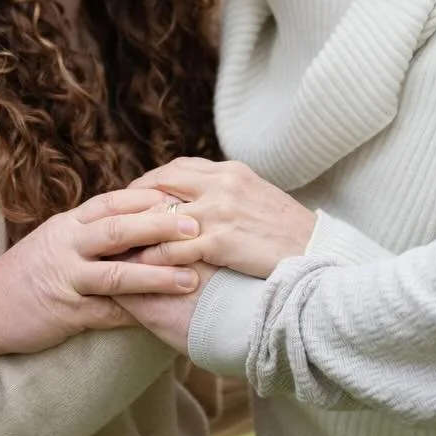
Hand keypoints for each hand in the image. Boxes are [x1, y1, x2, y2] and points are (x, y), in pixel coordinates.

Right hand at [0, 188, 201, 366]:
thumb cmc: (23, 274)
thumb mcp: (53, 242)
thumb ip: (89, 232)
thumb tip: (136, 222)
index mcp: (66, 225)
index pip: (111, 202)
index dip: (147, 198)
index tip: (182, 195)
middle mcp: (66, 246)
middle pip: (118, 229)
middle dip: (160, 226)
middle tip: (197, 225)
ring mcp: (66, 280)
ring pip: (116, 274)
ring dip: (157, 275)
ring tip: (191, 277)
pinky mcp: (65, 313)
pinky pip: (107, 314)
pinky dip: (137, 315)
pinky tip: (164, 318)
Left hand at [128, 158, 314, 279]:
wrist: (315, 255)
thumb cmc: (288, 233)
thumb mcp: (257, 198)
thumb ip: (226, 192)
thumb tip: (198, 198)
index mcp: (231, 171)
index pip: (178, 167)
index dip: (151, 182)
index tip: (137, 197)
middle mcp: (223, 184)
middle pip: (162, 183)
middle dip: (136, 201)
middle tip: (120, 220)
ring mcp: (220, 211)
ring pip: (162, 215)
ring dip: (139, 231)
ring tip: (122, 246)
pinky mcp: (221, 241)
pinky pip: (174, 247)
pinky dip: (155, 257)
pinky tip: (144, 268)